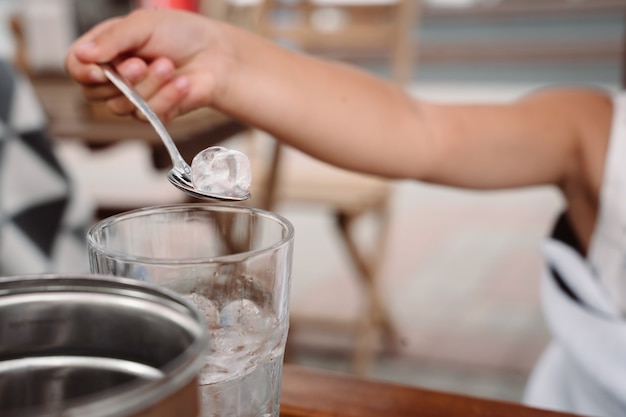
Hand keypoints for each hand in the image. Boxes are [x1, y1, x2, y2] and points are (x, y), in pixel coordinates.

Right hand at [65, 9, 231, 121]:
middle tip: (142, 62)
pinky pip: (147, 115)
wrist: (217, 54)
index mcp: (106, 49)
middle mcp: (115, 75)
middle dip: (121, 78)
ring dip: (148, 86)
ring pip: (121, 106)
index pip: (76, 66)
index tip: (99, 69)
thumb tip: (83, 55)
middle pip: (94, 92)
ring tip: (168, 66)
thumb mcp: (143, 25)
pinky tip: (182, 82)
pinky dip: (167, 97)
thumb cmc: (182, 34)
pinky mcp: (154, 113)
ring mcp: (134, 97)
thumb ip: (112, 39)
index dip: (83, 72)